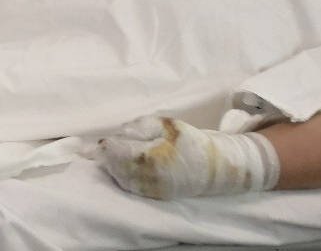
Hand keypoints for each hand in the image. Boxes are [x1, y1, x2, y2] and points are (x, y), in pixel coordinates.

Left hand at [99, 116, 278, 198]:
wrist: (215, 167)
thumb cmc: (189, 142)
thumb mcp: (166, 125)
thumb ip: (140, 126)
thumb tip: (120, 133)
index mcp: (151, 157)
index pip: (117, 153)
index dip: (107, 146)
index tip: (104, 140)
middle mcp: (149, 177)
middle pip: (115, 168)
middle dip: (109, 157)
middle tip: (109, 146)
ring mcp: (153, 189)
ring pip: (122, 180)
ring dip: (114, 167)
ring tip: (117, 156)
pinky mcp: (156, 196)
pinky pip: (132, 188)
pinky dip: (124, 177)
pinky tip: (126, 168)